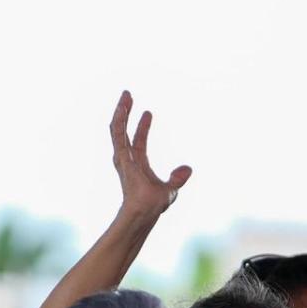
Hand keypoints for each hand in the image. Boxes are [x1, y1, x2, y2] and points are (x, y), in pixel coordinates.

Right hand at [109, 90, 191, 220]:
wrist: (145, 212)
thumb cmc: (154, 206)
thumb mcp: (171, 190)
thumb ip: (177, 179)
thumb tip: (188, 168)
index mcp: (137, 165)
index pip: (138, 142)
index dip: (142, 127)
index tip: (148, 112)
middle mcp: (127, 161)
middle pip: (123, 132)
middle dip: (125, 114)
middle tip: (128, 96)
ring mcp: (122, 159)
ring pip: (117, 130)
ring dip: (121, 112)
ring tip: (125, 95)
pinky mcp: (121, 157)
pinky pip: (118, 135)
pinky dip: (120, 121)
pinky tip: (122, 108)